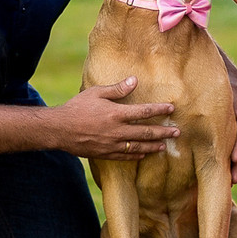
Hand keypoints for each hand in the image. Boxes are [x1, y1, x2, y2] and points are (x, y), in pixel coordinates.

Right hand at [57, 78, 177, 159]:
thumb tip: (135, 80)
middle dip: (163, 132)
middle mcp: (117, 131)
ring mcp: (112, 145)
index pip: (144, 112)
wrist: (59, 130)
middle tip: (177, 133)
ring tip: (165, 146)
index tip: (171, 109)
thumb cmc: (77, 108)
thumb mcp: (96, 93)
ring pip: (138, 147)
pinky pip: (125, 157)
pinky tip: (144, 154)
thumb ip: (117, 89)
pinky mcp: (105, 154)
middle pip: (146, 133)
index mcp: (116, 114)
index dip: (159, 110)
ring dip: (153, 146)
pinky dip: (137, 155)